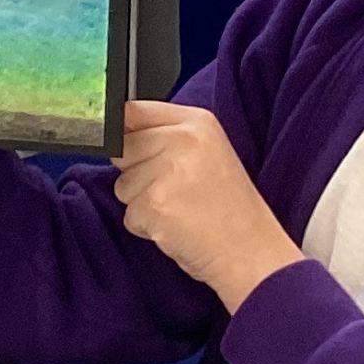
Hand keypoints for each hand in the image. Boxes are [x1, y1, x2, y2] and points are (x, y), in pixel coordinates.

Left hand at [113, 100, 302, 313]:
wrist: (251, 252)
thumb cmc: (228, 208)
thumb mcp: (206, 153)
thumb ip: (164, 135)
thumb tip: (112, 127)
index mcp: (197, 122)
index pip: (133, 110)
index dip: (124, 133)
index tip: (132, 150)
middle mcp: (183, 141)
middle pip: (123, 150)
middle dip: (138, 175)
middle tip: (176, 190)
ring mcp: (169, 172)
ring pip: (122, 185)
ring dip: (143, 204)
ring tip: (181, 209)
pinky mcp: (157, 205)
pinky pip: (129, 215)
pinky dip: (147, 228)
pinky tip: (177, 227)